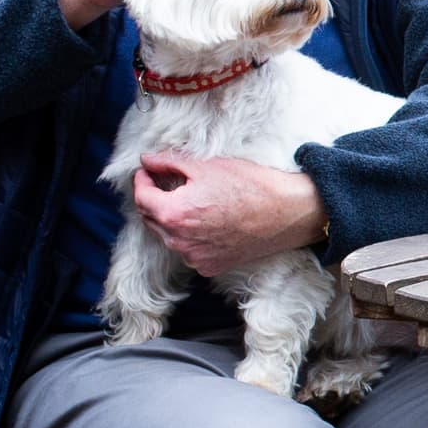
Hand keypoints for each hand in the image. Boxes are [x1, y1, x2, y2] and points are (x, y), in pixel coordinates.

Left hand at [127, 152, 326, 277]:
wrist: (287, 213)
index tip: (148, 171)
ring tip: (192, 202)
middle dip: (154, 200)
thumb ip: (169, 162)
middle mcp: (179, 241)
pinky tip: (209, 222)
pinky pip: (189, 251)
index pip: (141, 198)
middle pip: (151, 218)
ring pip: (169, 237)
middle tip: (168, 183)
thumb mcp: (206, 166)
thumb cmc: (250, 186)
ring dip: (171, 220)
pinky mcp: (210, 267)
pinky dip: (191, 237)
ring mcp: (194, 257)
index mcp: (174, 213)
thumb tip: (146, 160)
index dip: (141, 180)